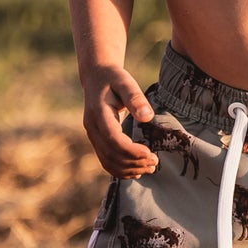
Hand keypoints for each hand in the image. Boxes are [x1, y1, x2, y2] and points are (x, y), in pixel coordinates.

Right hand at [82, 64, 158, 178]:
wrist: (96, 77)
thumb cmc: (113, 79)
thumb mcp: (125, 82)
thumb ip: (135, 98)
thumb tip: (147, 117)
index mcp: (98, 113)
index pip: (113, 139)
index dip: (131, 150)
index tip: (150, 153)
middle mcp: (92, 128)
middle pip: (110, 154)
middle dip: (134, 162)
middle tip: (155, 162)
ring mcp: (92, 136)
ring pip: (107, 161)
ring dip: (129, 169)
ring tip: (150, 168)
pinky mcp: (97, 140)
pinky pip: (106, 161)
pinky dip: (120, 169)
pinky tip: (137, 170)